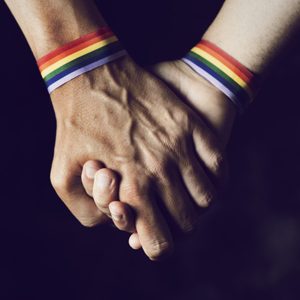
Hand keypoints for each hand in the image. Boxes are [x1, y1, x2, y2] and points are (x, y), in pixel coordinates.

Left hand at [50, 55, 226, 259]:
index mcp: (131, 188)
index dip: (157, 247)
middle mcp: (160, 172)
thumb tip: (113, 225)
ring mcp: (179, 147)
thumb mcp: (61, 177)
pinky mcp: (190, 126)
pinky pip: (218, 166)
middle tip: (166, 214)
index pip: (159, 243)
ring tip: (185, 196)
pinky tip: (204, 178)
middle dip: (176, 226)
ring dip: (197, 204)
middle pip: (186, 221)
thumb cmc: (75, 126)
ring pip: (206, 198)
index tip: (154, 239)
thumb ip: (86, 212)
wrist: (91, 75)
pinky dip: (216, 180)